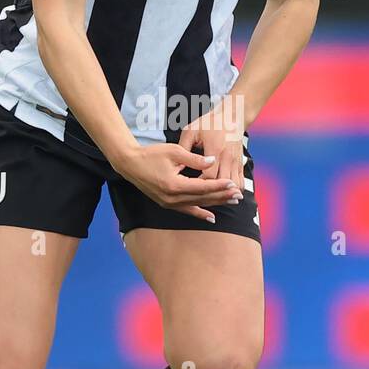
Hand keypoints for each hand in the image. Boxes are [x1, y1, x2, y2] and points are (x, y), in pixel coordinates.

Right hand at [113, 140, 242, 221]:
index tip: (233, 184)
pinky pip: (187, 211)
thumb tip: (213, 161)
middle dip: (222, 196)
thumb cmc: (152, 154)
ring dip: (215, 204)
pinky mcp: (167, 204)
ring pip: (197, 205)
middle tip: (239, 195)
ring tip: (231, 202)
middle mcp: (172, 198)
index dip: (220, 186)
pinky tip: (212, 217)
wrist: (130, 164)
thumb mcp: (174, 151)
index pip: (203, 187)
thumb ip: (195, 159)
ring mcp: (169, 203)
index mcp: (174, 185)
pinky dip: (200, 213)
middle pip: (203, 199)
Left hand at [177, 101, 245, 197]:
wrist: (232, 116)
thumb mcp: (191, 131)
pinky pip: (241, 183)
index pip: (210, 175)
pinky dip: (234, 191)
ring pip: (235, 186)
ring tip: (214, 199)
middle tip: (201, 198)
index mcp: (215, 149)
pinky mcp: (241, 163)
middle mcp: (228, 157)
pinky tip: (224, 195)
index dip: (201, 185)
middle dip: (213, 193)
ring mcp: (236, 161)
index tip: (192, 189)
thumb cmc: (209, 123)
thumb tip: (175, 164)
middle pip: (223, 184)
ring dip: (225, 194)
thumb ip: (184, 147)